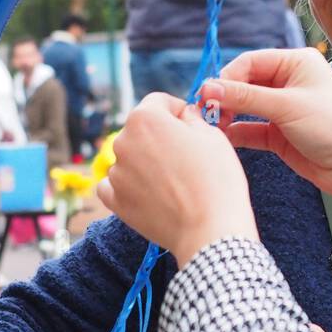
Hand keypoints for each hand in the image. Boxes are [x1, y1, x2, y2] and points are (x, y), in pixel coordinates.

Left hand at [97, 92, 257, 265]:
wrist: (210, 229)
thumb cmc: (216, 179)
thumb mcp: (212, 134)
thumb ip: (191, 118)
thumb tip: (184, 115)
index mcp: (145, 118)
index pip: (159, 102)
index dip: (178, 111)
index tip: (190, 125)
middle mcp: (123, 141)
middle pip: (142, 130)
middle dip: (161, 137)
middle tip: (186, 156)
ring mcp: (116, 173)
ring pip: (131, 157)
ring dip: (147, 162)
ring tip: (174, 181)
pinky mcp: (115, 201)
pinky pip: (115, 184)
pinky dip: (130, 185)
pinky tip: (151, 192)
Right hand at [200, 48, 331, 199]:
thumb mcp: (287, 106)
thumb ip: (245, 97)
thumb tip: (207, 87)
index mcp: (296, 62)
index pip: (250, 61)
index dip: (227, 77)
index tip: (208, 95)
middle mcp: (289, 81)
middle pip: (245, 83)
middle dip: (225, 97)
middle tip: (206, 113)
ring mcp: (284, 108)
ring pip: (245, 107)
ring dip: (228, 115)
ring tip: (211, 127)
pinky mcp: (280, 134)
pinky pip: (251, 129)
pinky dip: (237, 133)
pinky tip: (222, 139)